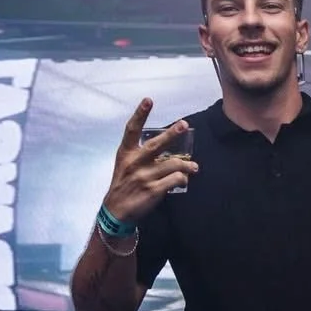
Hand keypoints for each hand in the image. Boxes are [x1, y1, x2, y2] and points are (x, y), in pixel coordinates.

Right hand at [102, 97, 195, 223]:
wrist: (116, 211)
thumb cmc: (124, 184)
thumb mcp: (125, 164)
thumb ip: (141, 153)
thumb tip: (167, 145)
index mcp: (126, 153)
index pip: (131, 130)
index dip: (140, 114)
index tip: (148, 100)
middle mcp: (134, 163)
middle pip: (155, 145)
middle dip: (171, 134)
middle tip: (184, 125)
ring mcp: (144, 177)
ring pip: (172, 164)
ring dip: (187, 165)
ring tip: (194, 167)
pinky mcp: (153, 190)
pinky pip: (175, 179)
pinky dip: (183, 178)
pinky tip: (184, 179)